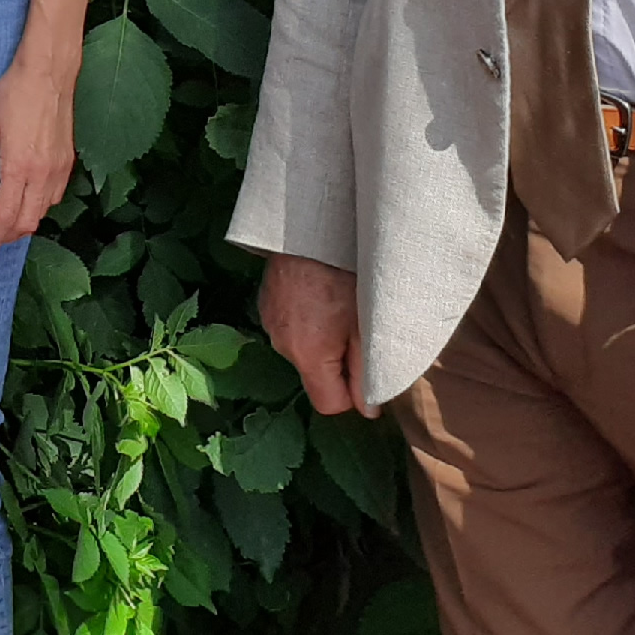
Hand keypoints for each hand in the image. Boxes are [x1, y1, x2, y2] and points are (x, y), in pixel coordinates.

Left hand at [0, 49, 76, 256]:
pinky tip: (25, 199)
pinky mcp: (68, 163)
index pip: (5, 216)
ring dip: (23, 223)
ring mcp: (59, 170)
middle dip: (7, 237)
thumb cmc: (11, 96)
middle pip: (26, 223)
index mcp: (18, 166)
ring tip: (4, 220)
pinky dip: (38, 207)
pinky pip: (54, 198)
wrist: (48, 74)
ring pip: (42, 213)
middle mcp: (42, 174)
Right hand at [260, 254, 374, 417]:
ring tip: (337, 304)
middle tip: (357, 327)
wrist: (308, 226)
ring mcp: (270, 322)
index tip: (367, 367)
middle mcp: (282, 344)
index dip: (353, 393)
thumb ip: (367, 372)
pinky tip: (318, 293)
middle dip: (338, 363)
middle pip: (316, 376)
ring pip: (303, 350)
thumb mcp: (366, 325)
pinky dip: (306, 320)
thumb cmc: (345, 272)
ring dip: (321, 339)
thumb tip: (368, 409)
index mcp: (308, 355)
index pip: (329, 404)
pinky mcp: (266, 302)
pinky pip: (291, 326)